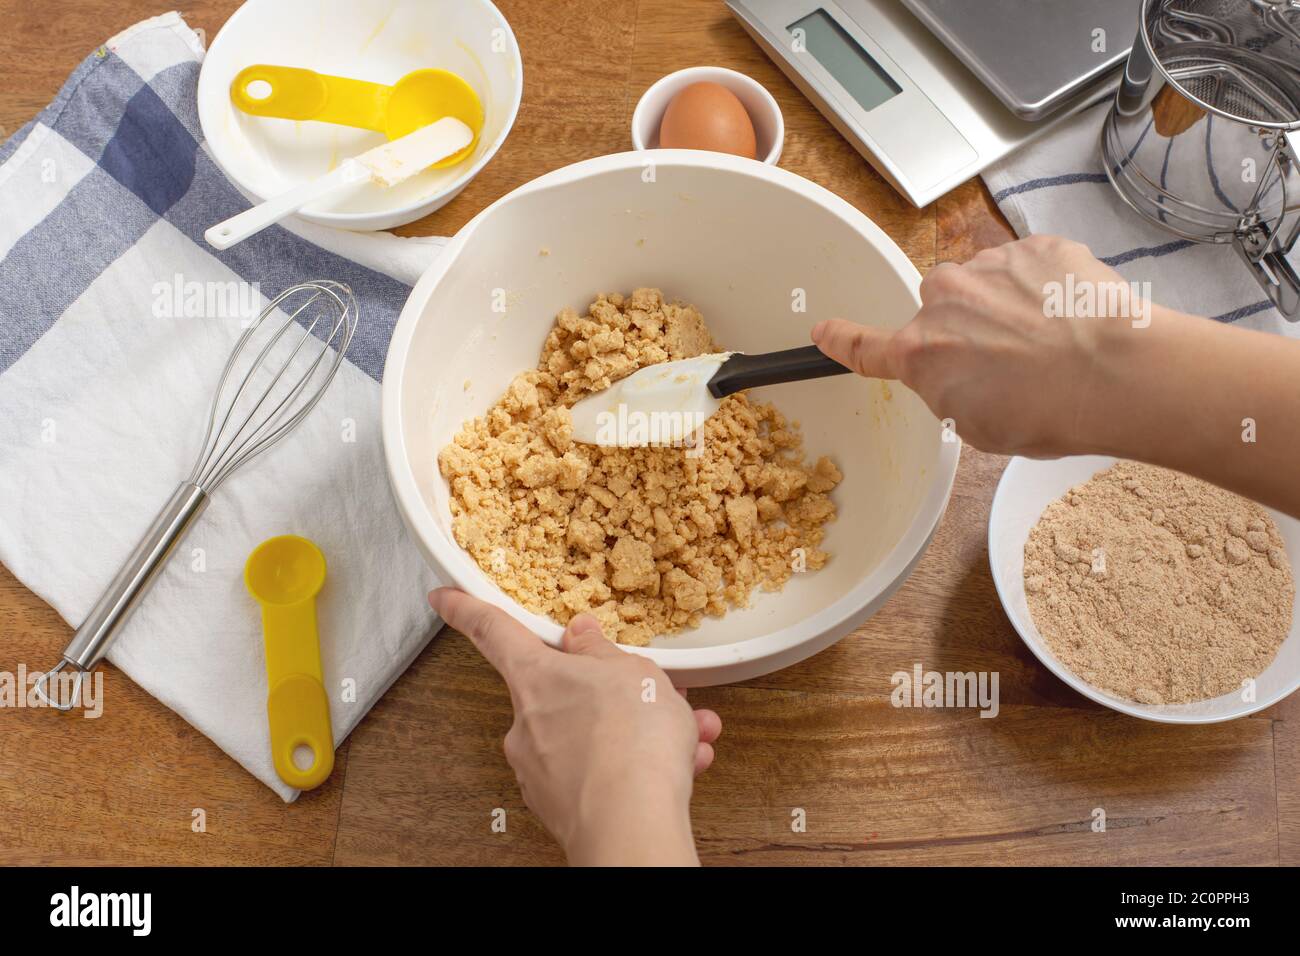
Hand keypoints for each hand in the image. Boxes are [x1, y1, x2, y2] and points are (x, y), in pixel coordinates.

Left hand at [428, 587, 721, 865]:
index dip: (466, 609)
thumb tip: (581, 636)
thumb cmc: (629, 742)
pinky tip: (680, 766)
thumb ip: (602, 652)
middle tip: (654, 692)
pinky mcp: (562, 807)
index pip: (492, 631)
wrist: (632, 826)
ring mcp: (541, 769)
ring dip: (639, 733)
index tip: (444, 598)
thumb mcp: (631, 670)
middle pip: (563, 692)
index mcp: (536, 676)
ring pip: (592, 737)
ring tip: (686, 735)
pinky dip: (636, 769)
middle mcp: (527, 723)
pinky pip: (600, 775)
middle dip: (613, 692)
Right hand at [812, 235, 1152, 456]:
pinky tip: (1071, 314)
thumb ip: (950, 390)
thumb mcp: (979, 427)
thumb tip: (960, 373)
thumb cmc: (1049, 413)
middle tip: (1007, 356)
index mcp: (921, 354)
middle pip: (939, 306)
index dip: (842, 340)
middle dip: (963, 324)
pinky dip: (1046, 284)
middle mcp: (944, 301)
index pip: (866, 347)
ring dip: (1006, 302)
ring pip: (985, 280)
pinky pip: (1028, 262)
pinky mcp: (1036, 246)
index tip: (823, 331)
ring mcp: (990, 266)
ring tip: (1049, 338)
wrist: (1116, 375)